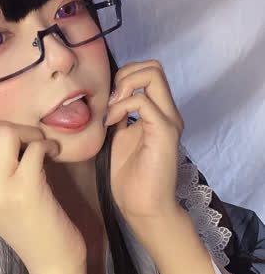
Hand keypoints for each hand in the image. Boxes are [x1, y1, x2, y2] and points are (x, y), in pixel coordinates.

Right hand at [0, 121, 86, 273]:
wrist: (50, 263)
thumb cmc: (28, 229)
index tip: (0, 144)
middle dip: (4, 126)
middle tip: (24, 140)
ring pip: (5, 133)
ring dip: (29, 133)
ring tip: (40, 146)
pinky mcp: (26, 188)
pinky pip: (34, 147)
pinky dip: (48, 146)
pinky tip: (54, 156)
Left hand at [104, 60, 183, 224]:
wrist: (143, 207)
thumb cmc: (130, 179)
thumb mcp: (116, 138)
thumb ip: (117, 117)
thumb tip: (105, 100)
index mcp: (158, 113)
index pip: (148, 72)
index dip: (124, 77)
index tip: (107, 101)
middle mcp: (168, 112)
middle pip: (154, 66)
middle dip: (125, 74)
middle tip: (110, 101)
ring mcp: (169, 120)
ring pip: (153, 74)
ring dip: (124, 86)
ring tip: (111, 111)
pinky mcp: (165, 131)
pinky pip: (143, 101)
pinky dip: (122, 106)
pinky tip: (111, 124)